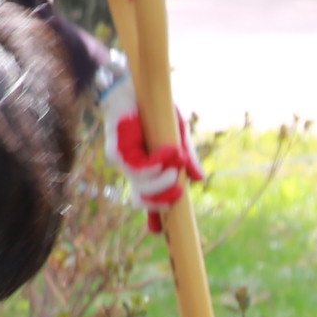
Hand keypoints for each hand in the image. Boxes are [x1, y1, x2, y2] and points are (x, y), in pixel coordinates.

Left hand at [91, 49, 201, 212]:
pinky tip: (170, 152)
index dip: (153, 216)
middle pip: (143, 200)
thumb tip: (199, 179)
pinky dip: (158, 163)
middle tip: (179, 191)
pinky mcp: (116, 151)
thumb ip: (186, 158)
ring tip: (177, 163)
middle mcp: (131, 169)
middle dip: (163, 201)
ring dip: (164, 180)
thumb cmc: (155, 108)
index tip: (158, 231)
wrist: (134, 86)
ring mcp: (122, 162)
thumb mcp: (177, 135)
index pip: (147, 198)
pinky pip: (140, 168)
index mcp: (145, 168)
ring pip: (142, 187)